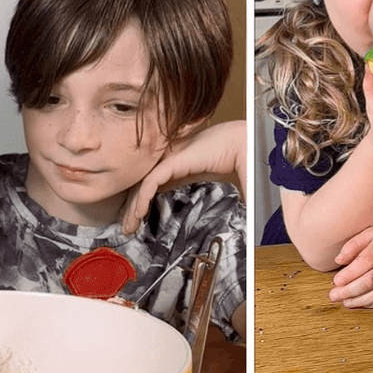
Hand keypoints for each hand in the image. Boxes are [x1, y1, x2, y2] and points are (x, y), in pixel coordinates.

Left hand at [122, 120, 246, 234]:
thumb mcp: (215, 182)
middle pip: (140, 183)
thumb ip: (205, 195)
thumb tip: (226, 224)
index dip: (139, 201)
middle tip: (127, 229)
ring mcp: (169, 156)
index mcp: (177, 162)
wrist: (245, 142)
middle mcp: (168, 158)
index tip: (136, 222)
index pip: (149, 182)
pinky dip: (142, 198)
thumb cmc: (236, 157)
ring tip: (129, 227)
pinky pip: (150, 180)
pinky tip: (140, 214)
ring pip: (141, 183)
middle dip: (130, 208)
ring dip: (132, 207)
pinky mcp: (173, 159)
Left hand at [328, 222, 372, 308]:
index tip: (335, 281)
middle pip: (372, 280)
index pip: (366, 261)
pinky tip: (363, 304)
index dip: (350, 273)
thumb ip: (354, 245)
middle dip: (351, 291)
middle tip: (334, 296)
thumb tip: (338, 260)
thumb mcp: (371, 232)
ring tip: (345, 303)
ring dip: (362, 300)